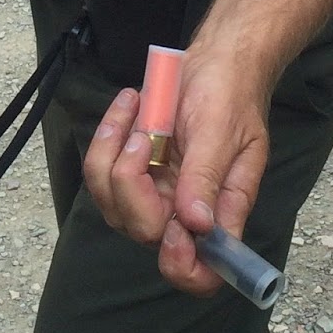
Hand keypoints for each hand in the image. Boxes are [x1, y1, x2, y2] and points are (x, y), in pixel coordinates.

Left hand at [82, 51, 271, 297]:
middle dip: (131, 186)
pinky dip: (108, 136)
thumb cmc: (230, 94)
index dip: (182, 265)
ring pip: (112, 204)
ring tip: (136, 107)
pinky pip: (101, 172)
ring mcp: (155, 192)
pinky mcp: (133, 170)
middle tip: (146, 135)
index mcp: (220, 212)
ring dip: (113, 154)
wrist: (216, 60)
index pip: (202, 272)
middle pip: (144, 232)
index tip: (174, 228)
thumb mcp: (223, 131)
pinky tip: (129, 105)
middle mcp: (184, 212)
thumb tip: (198, 225)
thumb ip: (208, 177)